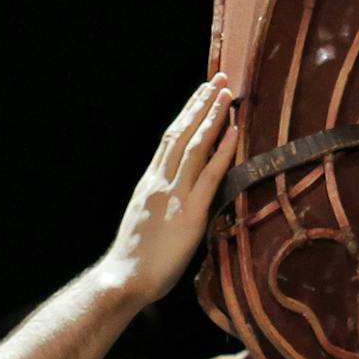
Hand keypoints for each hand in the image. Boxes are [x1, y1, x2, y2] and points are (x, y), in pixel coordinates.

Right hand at [100, 76, 237, 304]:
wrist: (124, 278)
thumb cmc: (135, 259)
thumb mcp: (145, 220)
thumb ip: (161, 202)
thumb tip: (179, 194)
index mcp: (149, 182)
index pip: (169, 139)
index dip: (187, 114)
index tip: (200, 93)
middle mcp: (160, 181)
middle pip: (181, 133)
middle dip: (201, 104)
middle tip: (218, 80)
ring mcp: (175, 195)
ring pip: (195, 146)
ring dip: (212, 117)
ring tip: (227, 94)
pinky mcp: (190, 213)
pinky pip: (209, 176)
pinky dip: (223, 151)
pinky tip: (234, 131)